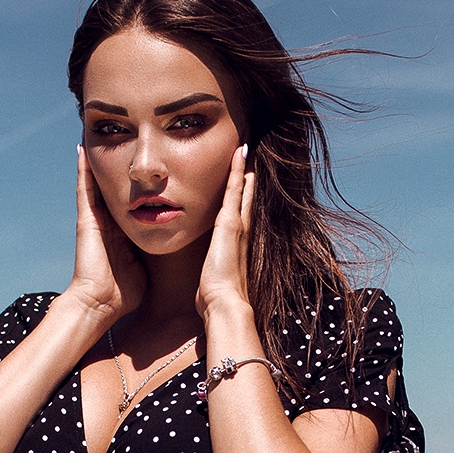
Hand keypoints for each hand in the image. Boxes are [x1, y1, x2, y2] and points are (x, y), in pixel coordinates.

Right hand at [65, 143, 145, 322]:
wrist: (101, 303)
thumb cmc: (124, 291)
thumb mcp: (145, 266)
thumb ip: (153, 255)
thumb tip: (172, 252)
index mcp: (122, 230)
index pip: (130, 197)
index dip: (136, 179)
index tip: (145, 159)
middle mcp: (107, 220)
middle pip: (112, 183)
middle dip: (118, 162)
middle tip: (121, 134)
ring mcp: (94, 218)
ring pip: (97, 181)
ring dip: (97, 158)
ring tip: (96, 131)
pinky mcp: (86, 220)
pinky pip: (84, 189)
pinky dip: (83, 169)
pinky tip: (83, 149)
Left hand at [196, 145, 254, 324]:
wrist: (224, 303)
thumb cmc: (216, 298)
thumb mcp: (212, 283)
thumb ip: (210, 279)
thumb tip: (202, 288)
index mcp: (234, 245)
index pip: (239, 215)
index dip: (242, 199)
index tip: (244, 184)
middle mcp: (240, 232)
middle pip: (246, 199)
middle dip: (247, 180)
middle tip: (251, 158)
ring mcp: (238, 225)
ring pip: (242, 190)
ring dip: (244, 169)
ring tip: (245, 149)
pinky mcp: (231, 222)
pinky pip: (235, 189)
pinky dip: (238, 171)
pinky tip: (239, 153)